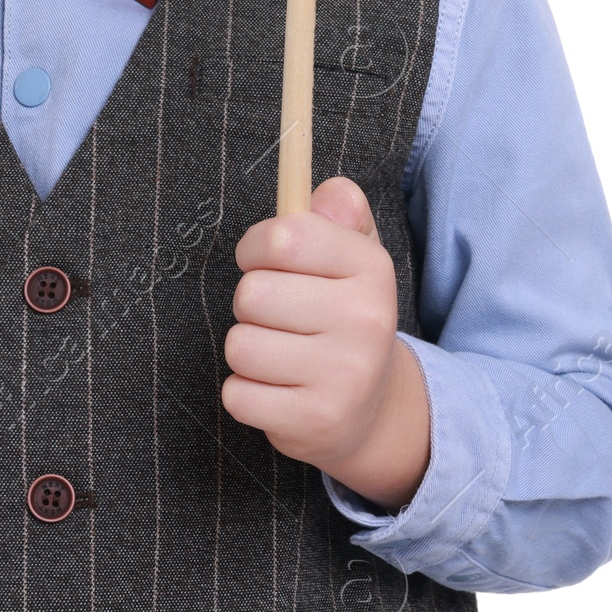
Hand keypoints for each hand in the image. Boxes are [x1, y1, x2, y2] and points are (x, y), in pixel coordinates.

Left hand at [221, 174, 430, 511]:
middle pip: (252, 293)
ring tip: (280, 354)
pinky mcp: (316, 421)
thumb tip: (330, 190)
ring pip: (240, 345)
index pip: (282, 237)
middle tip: (280, 316)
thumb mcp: (353, 255)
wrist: (373, 411)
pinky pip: (237, 394)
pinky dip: (246, 393)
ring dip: (247, 349)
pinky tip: (278, 389)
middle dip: (251, 303)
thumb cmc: (345, 316)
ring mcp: (344, 375)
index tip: (262, 259)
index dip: (256, 246)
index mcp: (370, 267)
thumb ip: (340, 210)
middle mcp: (365, 320)